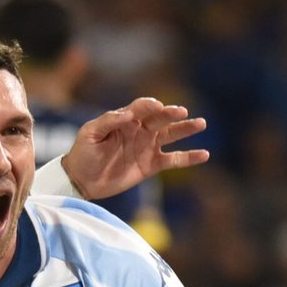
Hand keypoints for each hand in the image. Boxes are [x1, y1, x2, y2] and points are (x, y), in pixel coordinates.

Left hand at [60, 97, 209, 199]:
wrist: (81, 180)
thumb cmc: (83, 153)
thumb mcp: (90, 133)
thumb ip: (108, 121)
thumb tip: (128, 114)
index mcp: (125, 119)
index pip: (142, 108)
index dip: (149, 106)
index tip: (157, 107)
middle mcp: (140, 130)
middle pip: (160, 118)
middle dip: (171, 114)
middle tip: (182, 111)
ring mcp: (147, 147)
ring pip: (171, 135)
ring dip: (186, 129)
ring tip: (201, 124)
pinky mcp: (151, 165)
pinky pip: (173, 160)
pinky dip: (189, 157)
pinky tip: (204, 155)